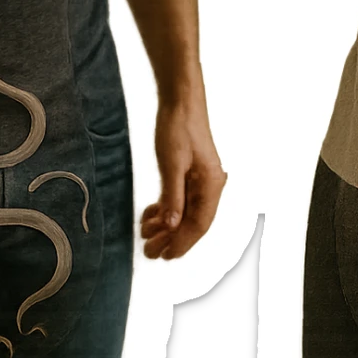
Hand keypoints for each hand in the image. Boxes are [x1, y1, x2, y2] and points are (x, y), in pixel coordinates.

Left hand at [140, 99, 226, 259]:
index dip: (182, 242)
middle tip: (150, 251)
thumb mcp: (173, 163)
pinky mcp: (189, 173)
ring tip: (146, 235)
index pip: (199, 224)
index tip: (166, 256)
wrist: (180, 101)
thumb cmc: (179, 128)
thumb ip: (173, 196)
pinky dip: (165, 209)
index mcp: (211, 184)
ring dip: (166, 225)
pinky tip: (150, 215)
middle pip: (192, 221)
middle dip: (171, 238)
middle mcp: (209, 185)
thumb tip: (172, 227)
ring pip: (184, 211)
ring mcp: (199, 179)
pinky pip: (179, 199)